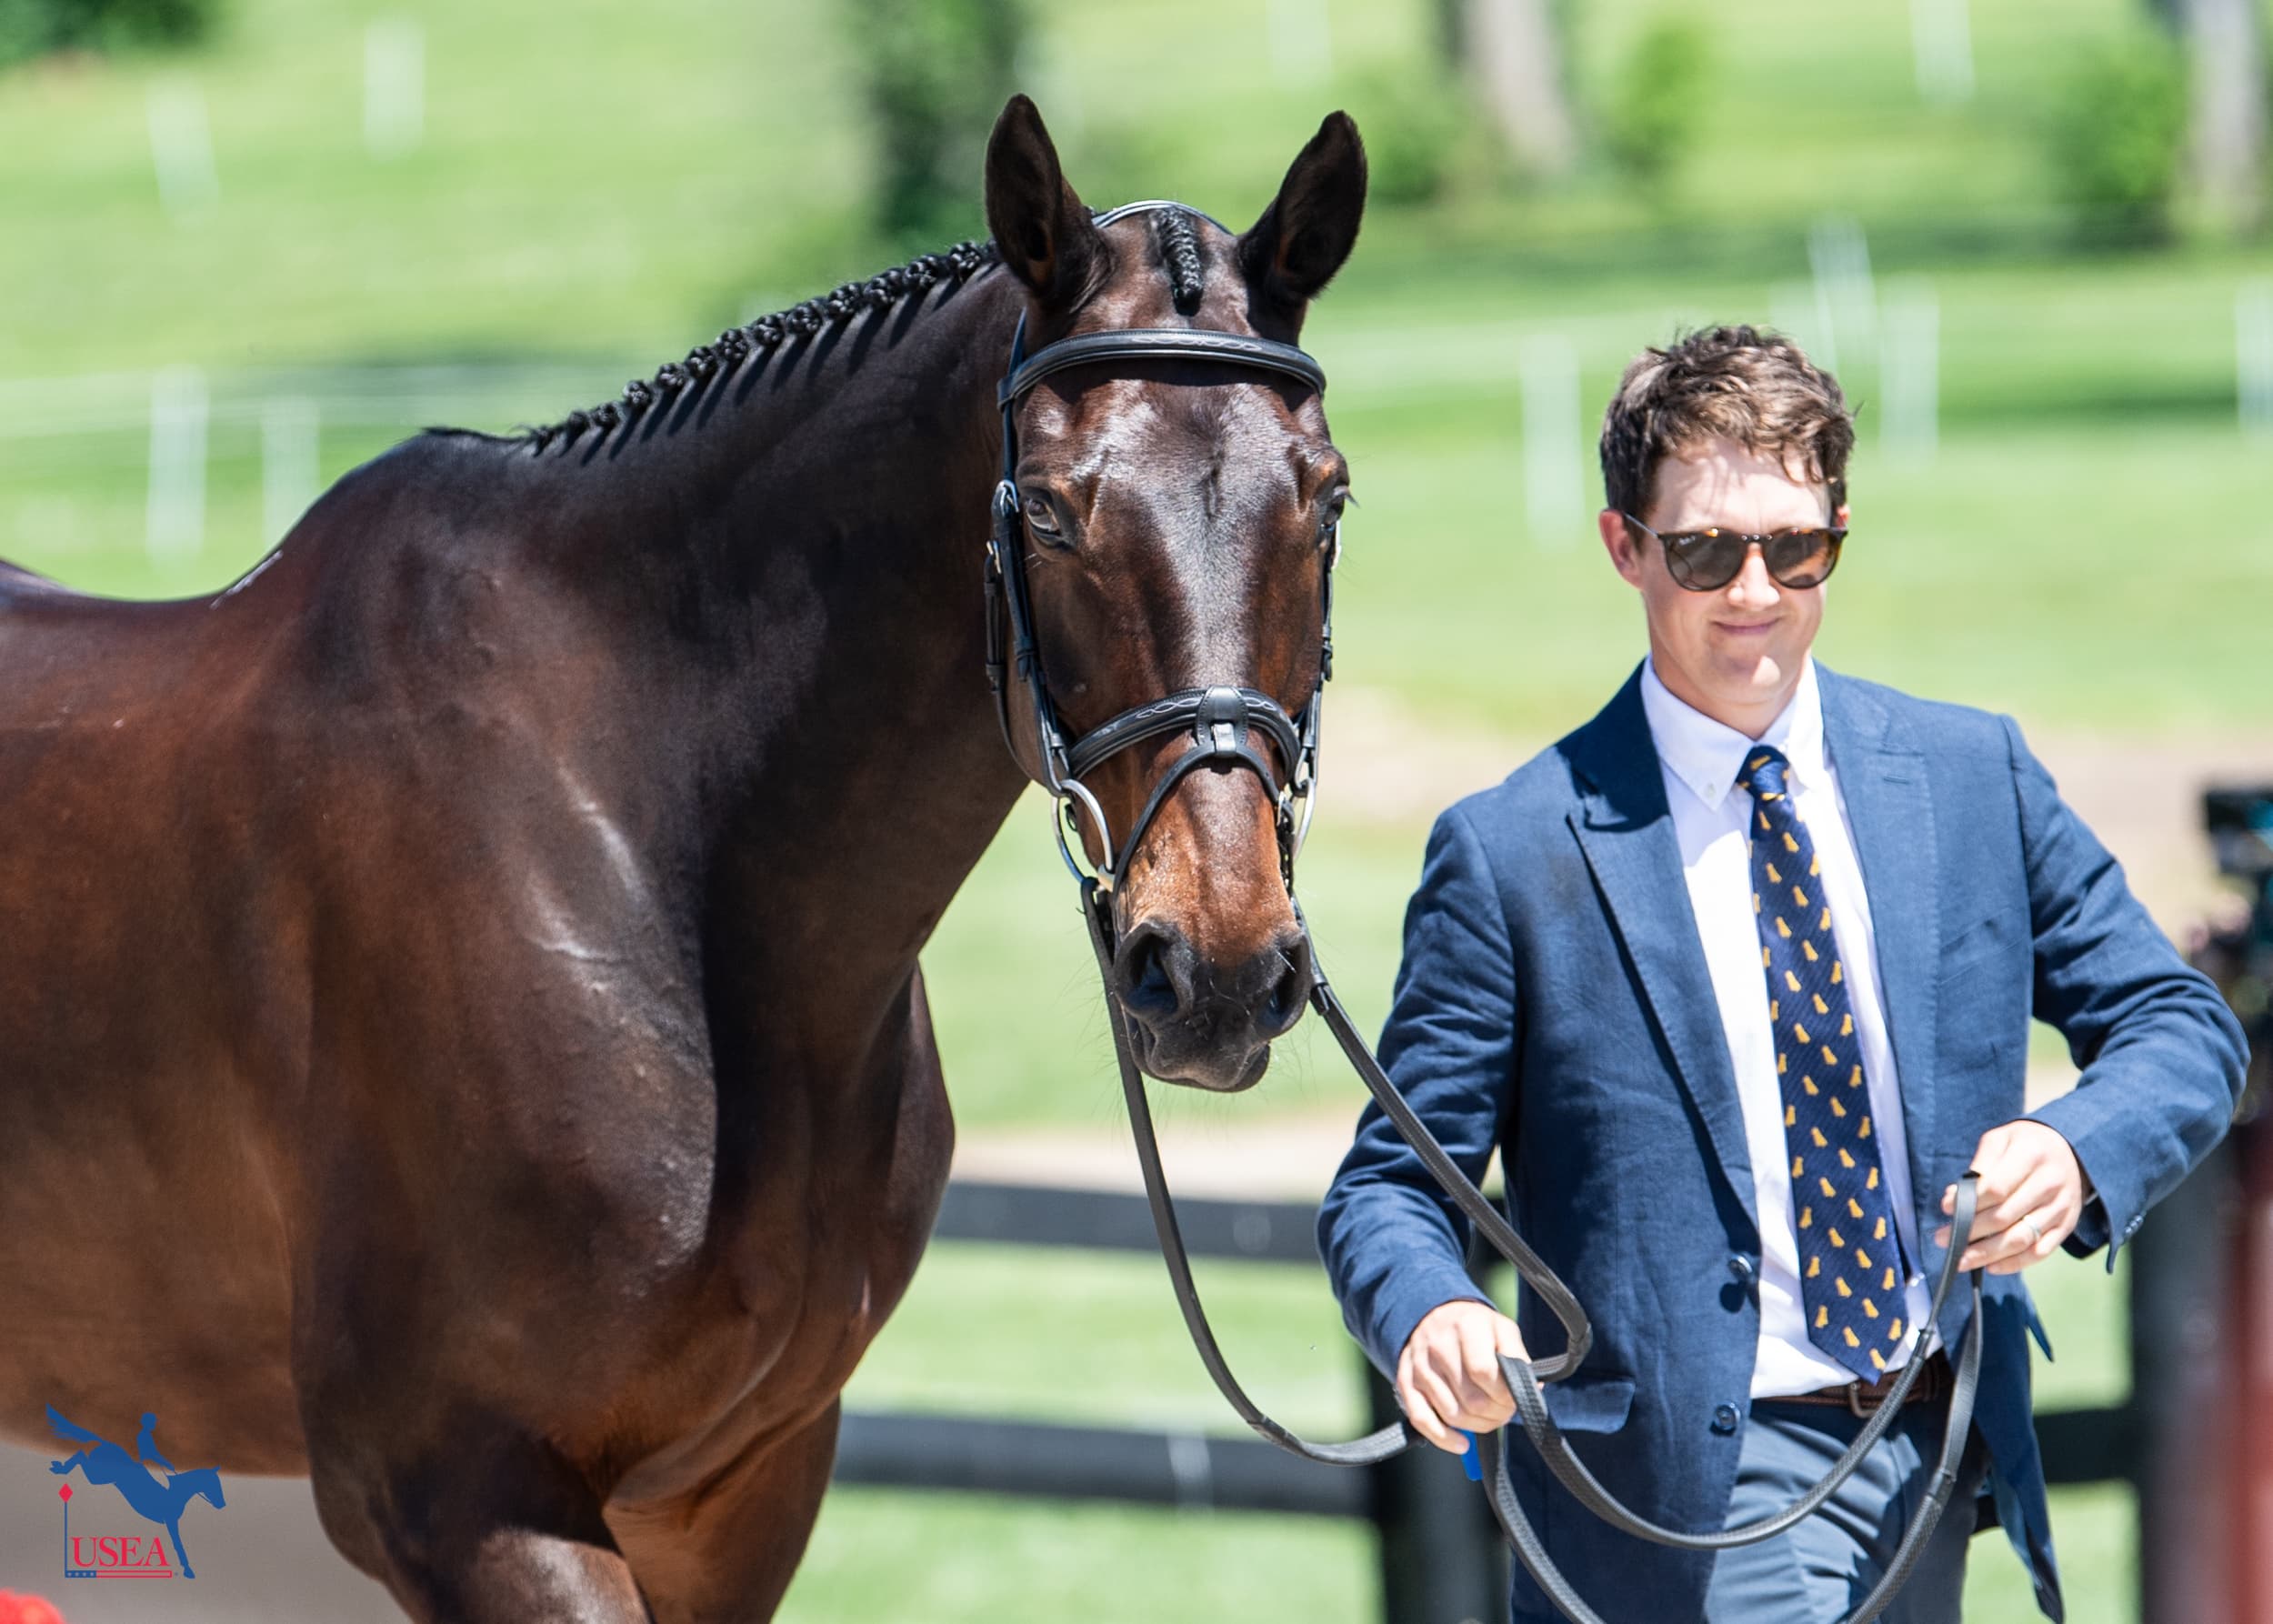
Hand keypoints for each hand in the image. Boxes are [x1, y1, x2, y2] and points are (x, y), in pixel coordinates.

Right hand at [1396, 1298, 1526, 1453]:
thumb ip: (1518, 1356)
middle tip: (1506, 1411)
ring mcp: (1419, 1366)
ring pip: (1452, 1414)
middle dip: (1497, 1414)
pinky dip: (1443, 1438)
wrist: (1434, 1314)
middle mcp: (1438, 1345)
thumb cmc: (1475, 1327)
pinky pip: (1421, 1419)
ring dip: (1478, 1426)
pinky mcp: (1406, 1382)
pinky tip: (1462, 1444)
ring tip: (1490, 1418)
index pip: (1485, 1373)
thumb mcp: (1503, 1328)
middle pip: (1471, 1400)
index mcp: (1466, 1327)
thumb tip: (1531, 1389)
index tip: (1514, 1397)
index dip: (1505, 1394)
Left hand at [1934, 1119, 2090, 1274]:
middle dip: (1970, 1232)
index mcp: (2032, 1156)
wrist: (2070, 1149)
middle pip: (2005, 1217)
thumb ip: (1978, 1166)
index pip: (1996, 1188)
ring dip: (1987, 1254)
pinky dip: (2014, 1263)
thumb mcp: (2000, 1140)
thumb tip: (1953, 1198)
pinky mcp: (2067, 1226)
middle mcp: (2050, 1184)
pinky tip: (1991, 1267)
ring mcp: (2061, 1208)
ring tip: (1961, 1260)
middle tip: (1942, 1239)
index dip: (1969, 1202)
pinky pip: (2040, 1252)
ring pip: (2021, 1239)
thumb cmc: (2025, 1144)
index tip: (1946, 1209)